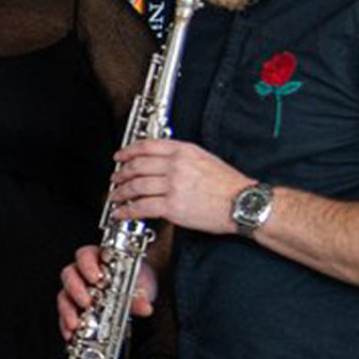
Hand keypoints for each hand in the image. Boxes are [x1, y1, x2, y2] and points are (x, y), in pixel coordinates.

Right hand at [58, 245, 157, 338]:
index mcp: (97, 260)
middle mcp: (82, 273)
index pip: (85, 256)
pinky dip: (66, 326)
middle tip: (87, 302)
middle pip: (69, 275)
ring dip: (68, 310)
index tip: (95, 278)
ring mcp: (76, 291)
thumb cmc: (135, 281)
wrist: (139, 291)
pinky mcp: (75, 308)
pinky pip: (65, 315)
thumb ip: (140, 296)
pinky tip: (71, 334)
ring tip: (76, 323)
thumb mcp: (141, 285)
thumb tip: (144, 306)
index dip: (87, 265)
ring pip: (64, 296)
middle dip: (76, 290)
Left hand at [109, 138, 249, 235]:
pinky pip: (141, 207)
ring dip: (120, 192)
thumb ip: (181, 156)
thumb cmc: (228, 184)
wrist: (243, 203)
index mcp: (184, 150)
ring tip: (115, 196)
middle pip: (137, 166)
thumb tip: (159, 160)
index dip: (128, 151)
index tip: (119, 156)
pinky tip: (121, 213)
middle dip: (121, 173)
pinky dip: (127, 210)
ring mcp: (173, 186)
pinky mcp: (172, 206)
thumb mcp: (205, 158)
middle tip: (115, 178)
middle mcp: (176, 165)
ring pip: (136, 186)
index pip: (147, 146)